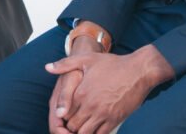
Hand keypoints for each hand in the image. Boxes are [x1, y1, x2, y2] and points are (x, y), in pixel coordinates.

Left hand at [45, 45, 173, 133]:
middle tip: (74, 120)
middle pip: (73, 126)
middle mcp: (90, 106)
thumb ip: (64, 64)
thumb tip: (48, 67)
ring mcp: (103, 114)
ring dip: (82, 131)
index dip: (63, 114)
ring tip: (84, 124)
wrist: (138, 71)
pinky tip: (95, 128)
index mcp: (81, 93)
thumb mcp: (86, 59)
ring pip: (85, 133)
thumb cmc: (113, 64)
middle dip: (71, 125)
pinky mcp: (115, 120)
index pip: (64, 113)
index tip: (66, 112)